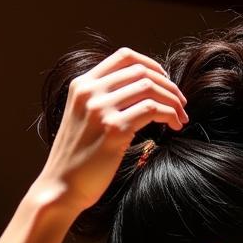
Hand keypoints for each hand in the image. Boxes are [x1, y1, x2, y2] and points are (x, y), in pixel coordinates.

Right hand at [31, 46, 188, 213]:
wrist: (62, 186)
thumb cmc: (78, 160)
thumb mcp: (84, 119)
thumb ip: (103, 101)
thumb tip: (138, 93)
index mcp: (82, 85)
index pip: (124, 56)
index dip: (152, 65)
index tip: (166, 81)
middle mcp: (90, 91)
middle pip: (141, 71)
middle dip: (168, 85)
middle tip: (181, 103)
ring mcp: (100, 109)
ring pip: (149, 88)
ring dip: (173, 101)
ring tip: (181, 117)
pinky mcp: (114, 129)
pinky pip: (152, 110)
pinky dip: (170, 114)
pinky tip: (174, 126)